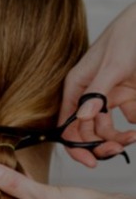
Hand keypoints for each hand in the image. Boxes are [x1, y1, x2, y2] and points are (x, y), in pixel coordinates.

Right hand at [60, 3, 135, 166]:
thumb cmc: (127, 37)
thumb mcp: (112, 65)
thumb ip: (97, 93)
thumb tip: (82, 118)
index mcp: (76, 88)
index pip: (68, 126)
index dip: (77, 146)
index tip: (91, 161)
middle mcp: (89, 96)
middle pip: (87, 132)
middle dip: (100, 144)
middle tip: (117, 150)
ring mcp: (109, 96)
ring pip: (107, 129)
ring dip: (119, 138)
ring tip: (134, 137)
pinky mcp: (128, 96)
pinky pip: (129, 119)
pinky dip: (134, 126)